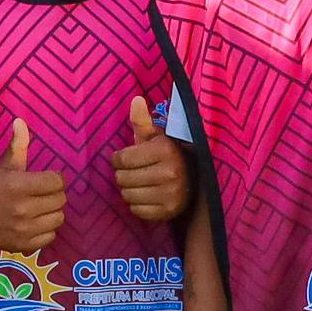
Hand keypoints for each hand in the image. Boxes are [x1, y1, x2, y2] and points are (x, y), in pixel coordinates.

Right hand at [0, 119, 69, 253]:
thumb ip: (17, 144)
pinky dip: (46, 230)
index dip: (55, 178)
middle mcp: (23, 209)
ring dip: (52, 212)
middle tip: (42, 193)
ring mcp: (23, 230)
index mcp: (18, 185)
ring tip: (40, 207)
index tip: (47, 178)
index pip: (57, 181)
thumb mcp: (2, 165)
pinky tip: (35, 222)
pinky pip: (50, 237)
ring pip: (58, 219)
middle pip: (60, 200)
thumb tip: (21, 120)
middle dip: (54, 194)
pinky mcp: (22, 245)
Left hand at [110, 96, 186, 222]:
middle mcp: (170, 171)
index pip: (123, 159)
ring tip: (138, 184)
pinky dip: (136, 205)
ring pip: (128, 196)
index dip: (118, 159)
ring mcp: (171, 193)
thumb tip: (136, 99)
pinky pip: (137, 211)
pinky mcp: (169, 211)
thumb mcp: (156, 137)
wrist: (194, 180)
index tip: (124, 158)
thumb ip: (142, 120)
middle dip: (122, 175)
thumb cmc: (167, 155)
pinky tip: (145, 196)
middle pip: (123, 178)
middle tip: (132, 172)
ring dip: (128, 190)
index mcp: (165, 150)